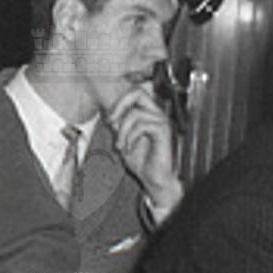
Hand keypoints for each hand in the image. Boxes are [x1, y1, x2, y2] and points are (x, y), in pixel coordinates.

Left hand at [107, 80, 182, 224]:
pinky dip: (130, 136)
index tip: (109, 119)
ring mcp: (161, 122)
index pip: (135, 93)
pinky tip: (128, 148)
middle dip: (119, 105)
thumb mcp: (125, 139)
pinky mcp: (163, 131)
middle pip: (138, 92)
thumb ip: (119, 125)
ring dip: (122, 130)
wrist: (156, 180)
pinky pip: (142, 125)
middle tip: (111, 121)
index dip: (118, 101)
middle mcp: (156, 114)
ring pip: (135, 113)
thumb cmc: (144, 163)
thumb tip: (109, 113)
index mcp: (148, 114)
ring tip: (121, 145)